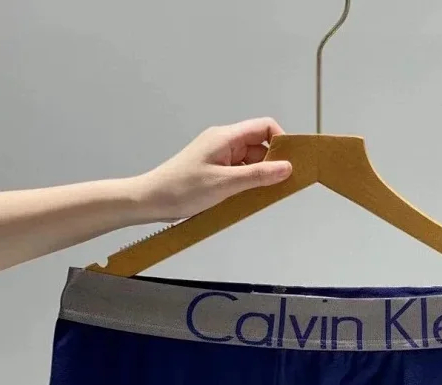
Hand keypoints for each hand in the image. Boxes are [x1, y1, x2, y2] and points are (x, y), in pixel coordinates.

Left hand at [130, 118, 292, 222]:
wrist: (150, 200)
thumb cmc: (180, 189)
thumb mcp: (225, 184)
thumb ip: (258, 175)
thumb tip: (286, 168)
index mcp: (225, 137)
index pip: (264, 127)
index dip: (281, 142)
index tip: (290, 163)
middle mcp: (223, 142)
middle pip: (260, 145)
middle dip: (272, 164)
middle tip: (278, 186)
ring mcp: (218, 156)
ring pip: (250, 161)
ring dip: (258, 177)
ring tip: (257, 196)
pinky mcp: (214, 170)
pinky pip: (239, 172)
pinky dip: (246, 183)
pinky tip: (245, 198)